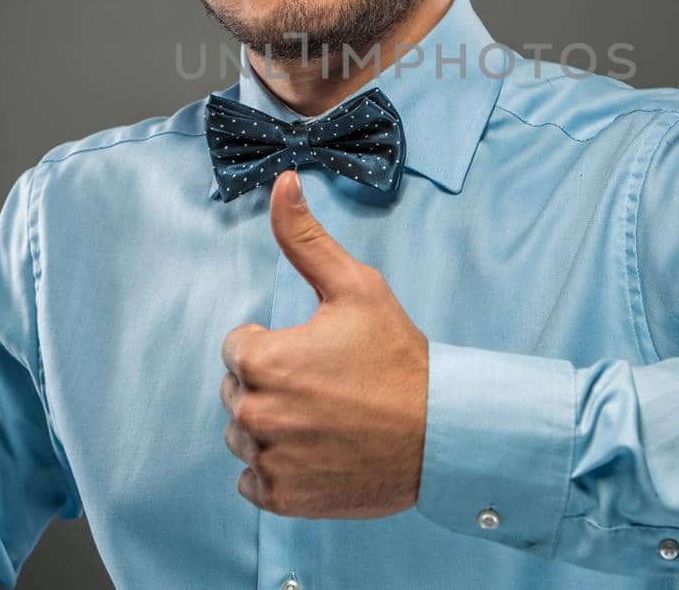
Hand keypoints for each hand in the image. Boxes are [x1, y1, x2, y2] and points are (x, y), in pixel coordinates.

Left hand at [220, 168, 428, 518]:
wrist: (441, 434)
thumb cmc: (397, 357)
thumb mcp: (355, 288)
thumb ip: (305, 238)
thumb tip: (281, 181)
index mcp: (263, 360)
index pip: (237, 347)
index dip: (276, 344)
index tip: (317, 353)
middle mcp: (255, 414)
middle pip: (238, 392)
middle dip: (272, 385)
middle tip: (327, 386)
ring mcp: (268, 461)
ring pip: (243, 436)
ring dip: (272, 428)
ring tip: (324, 420)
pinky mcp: (282, 498)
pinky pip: (253, 482)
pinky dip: (278, 470)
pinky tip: (318, 453)